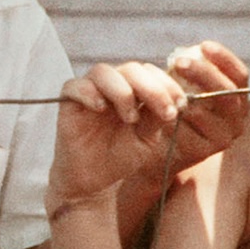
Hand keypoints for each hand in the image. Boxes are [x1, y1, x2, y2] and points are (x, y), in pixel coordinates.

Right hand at [49, 60, 195, 212]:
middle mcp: (112, 85)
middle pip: (131, 68)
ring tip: (131, 118)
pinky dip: (89, 93)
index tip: (181, 106)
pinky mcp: (68, 102)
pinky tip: (101, 108)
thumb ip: (157, 118)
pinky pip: (75, 86)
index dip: (168, 85)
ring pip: (103, 72)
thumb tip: (175, 103)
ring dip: (122, 91)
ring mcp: (89, 91)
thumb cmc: (120, 156)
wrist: (93, 180)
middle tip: (164, 112)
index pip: (151, 73)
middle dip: (152, 88)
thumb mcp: (147, 139)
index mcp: (133, 89)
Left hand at [161, 42, 249, 169]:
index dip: (225, 59)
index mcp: (238, 100)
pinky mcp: (202, 152)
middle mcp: (237, 120)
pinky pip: (186, 131)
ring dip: (182, 97)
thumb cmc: (177, 108)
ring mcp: (222, 138)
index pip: (240, 76)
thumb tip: (187, 52)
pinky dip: (171, 118)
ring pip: (203, 111)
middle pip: (227, 92)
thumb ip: (192, 72)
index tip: (204, 45)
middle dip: (203, 73)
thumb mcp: (188, 87)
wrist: (162, 148)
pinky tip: (158, 110)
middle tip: (178, 62)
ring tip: (164, 86)